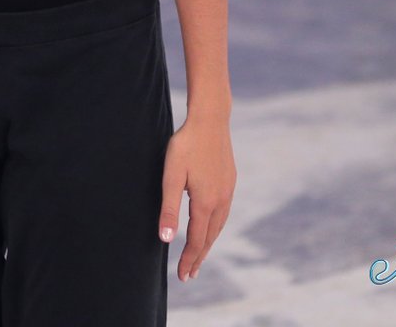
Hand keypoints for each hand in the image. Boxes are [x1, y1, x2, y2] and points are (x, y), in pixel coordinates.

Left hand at [158, 114, 235, 281]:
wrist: (210, 119)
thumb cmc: (186, 145)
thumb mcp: (171, 176)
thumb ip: (169, 209)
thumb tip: (166, 239)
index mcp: (205, 203)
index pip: (196, 240)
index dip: (189, 259)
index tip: (183, 276)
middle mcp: (221, 201)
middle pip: (210, 237)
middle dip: (199, 256)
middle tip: (190, 274)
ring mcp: (228, 190)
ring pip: (218, 225)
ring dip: (208, 242)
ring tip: (199, 253)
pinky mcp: (230, 180)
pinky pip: (223, 212)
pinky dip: (215, 226)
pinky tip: (211, 224)